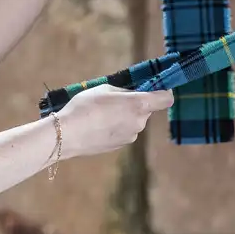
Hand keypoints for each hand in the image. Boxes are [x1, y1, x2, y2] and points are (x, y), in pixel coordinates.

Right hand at [53, 85, 173, 157]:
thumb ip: (125, 91)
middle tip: (115, 100)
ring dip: (125, 116)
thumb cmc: (85, 106)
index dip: (164, 92)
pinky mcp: (122, 146)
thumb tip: (133, 93)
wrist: (68, 134)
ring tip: (102, 114)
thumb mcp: (105, 89)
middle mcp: (140, 122)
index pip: (166, 99)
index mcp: (139, 105)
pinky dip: (117, 127)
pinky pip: (125, 132)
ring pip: (134, 121)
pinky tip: (99, 126)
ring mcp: (132, 136)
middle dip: (135, 104)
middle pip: (146, 110)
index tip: (155, 88)